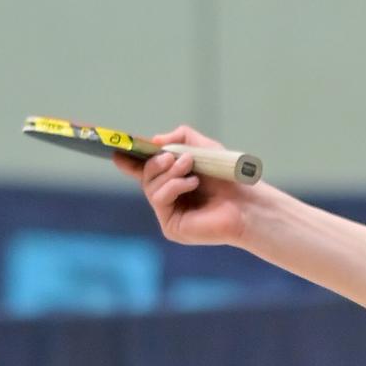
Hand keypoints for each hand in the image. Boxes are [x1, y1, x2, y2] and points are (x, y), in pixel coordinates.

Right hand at [112, 125, 255, 246]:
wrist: (248, 202)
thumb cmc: (229, 178)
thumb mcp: (204, 148)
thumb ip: (180, 138)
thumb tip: (154, 140)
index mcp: (173, 180)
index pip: (145, 171)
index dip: (130, 162)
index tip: (118, 152)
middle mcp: (169, 198)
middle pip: (145, 176)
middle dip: (156, 163)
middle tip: (173, 157)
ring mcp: (168, 213)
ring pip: (150, 187)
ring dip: (168, 173)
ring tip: (189, 167)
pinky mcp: (171, 226)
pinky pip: (159, 199)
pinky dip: (173, 187)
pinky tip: (192, 184)